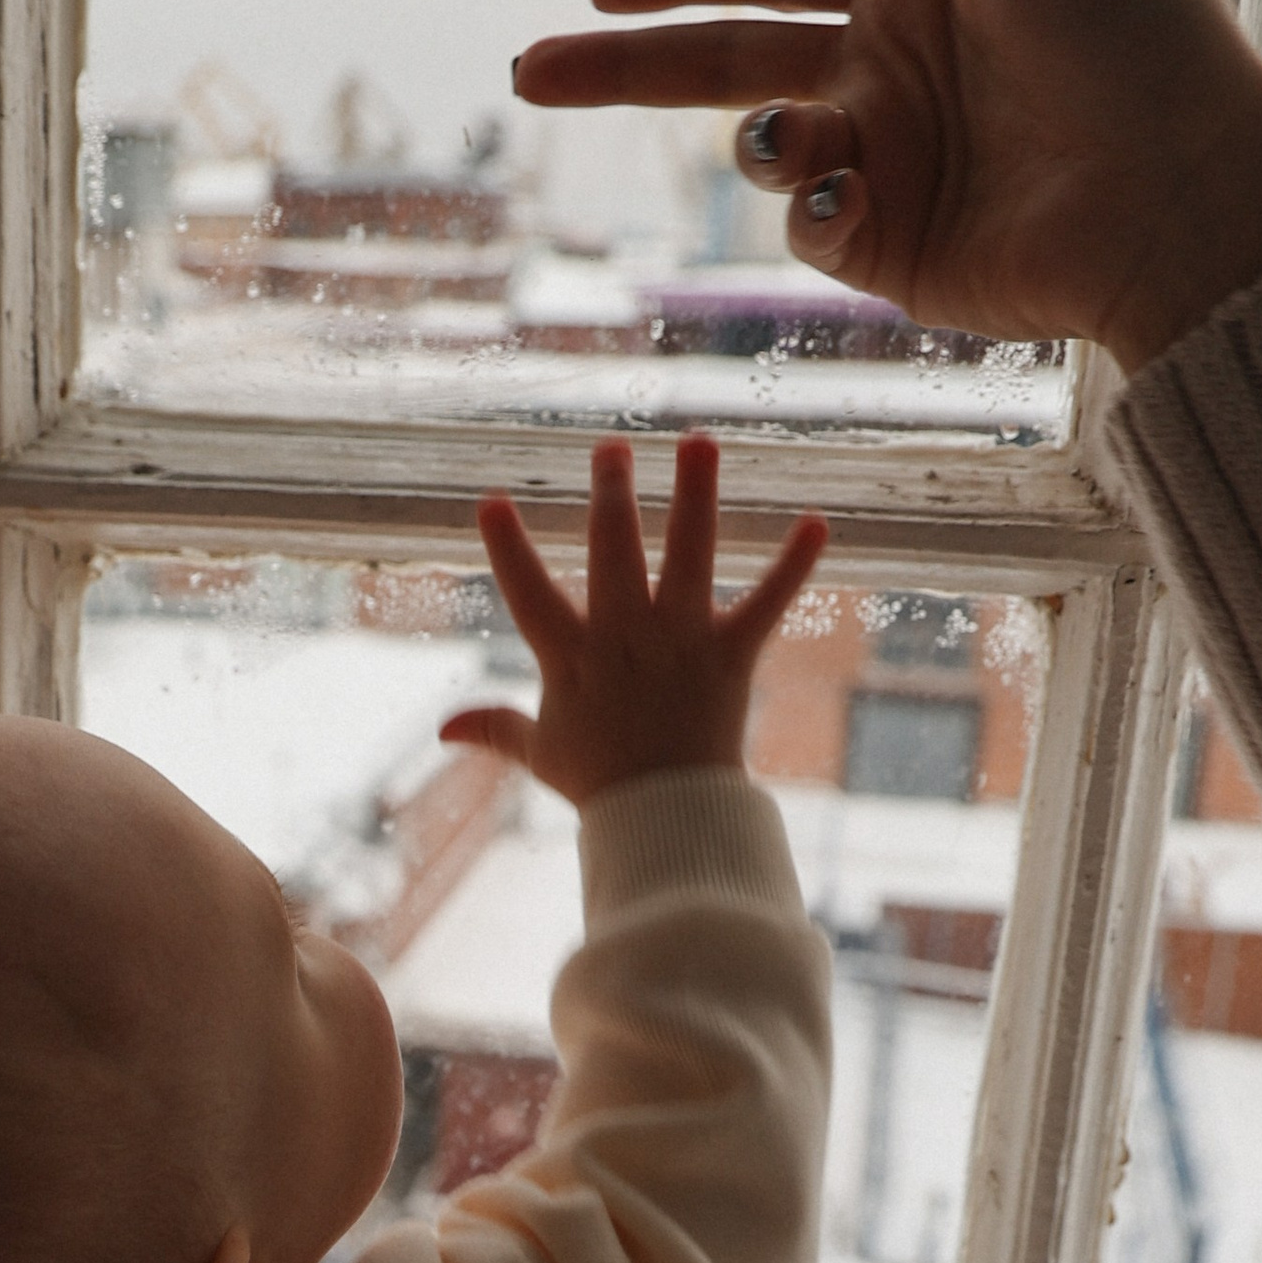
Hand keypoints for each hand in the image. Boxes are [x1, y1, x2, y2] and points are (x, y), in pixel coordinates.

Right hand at [448, 435, 825, 803]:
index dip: (508, 548)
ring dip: (695, 495)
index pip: (529, 593)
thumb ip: (495, 728)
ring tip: (699, 442)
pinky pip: (767, 603)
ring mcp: (679, 639)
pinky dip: (794, 564)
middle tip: (611, 448)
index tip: (494, 500)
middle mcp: (624, 635)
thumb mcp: (540, 753)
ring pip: (687, 554)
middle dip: (611, 494)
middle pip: (613, 550)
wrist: (667, 820)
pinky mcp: (730, 654)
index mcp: (571, 655)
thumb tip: (443, 729)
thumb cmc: (600, 786)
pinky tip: (818, 523)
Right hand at [512, 0, 1261, 373]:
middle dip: (624, 69)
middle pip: (722, 63)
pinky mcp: (894, 252)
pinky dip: (819, 203)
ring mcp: (889, 163)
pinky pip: (810, 226)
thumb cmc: (1127, 32)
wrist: (1182, 192)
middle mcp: (890, 67)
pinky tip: (861, 189)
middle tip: (532, 72)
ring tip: (801, 134)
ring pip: (763, 147)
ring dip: (764, 137)